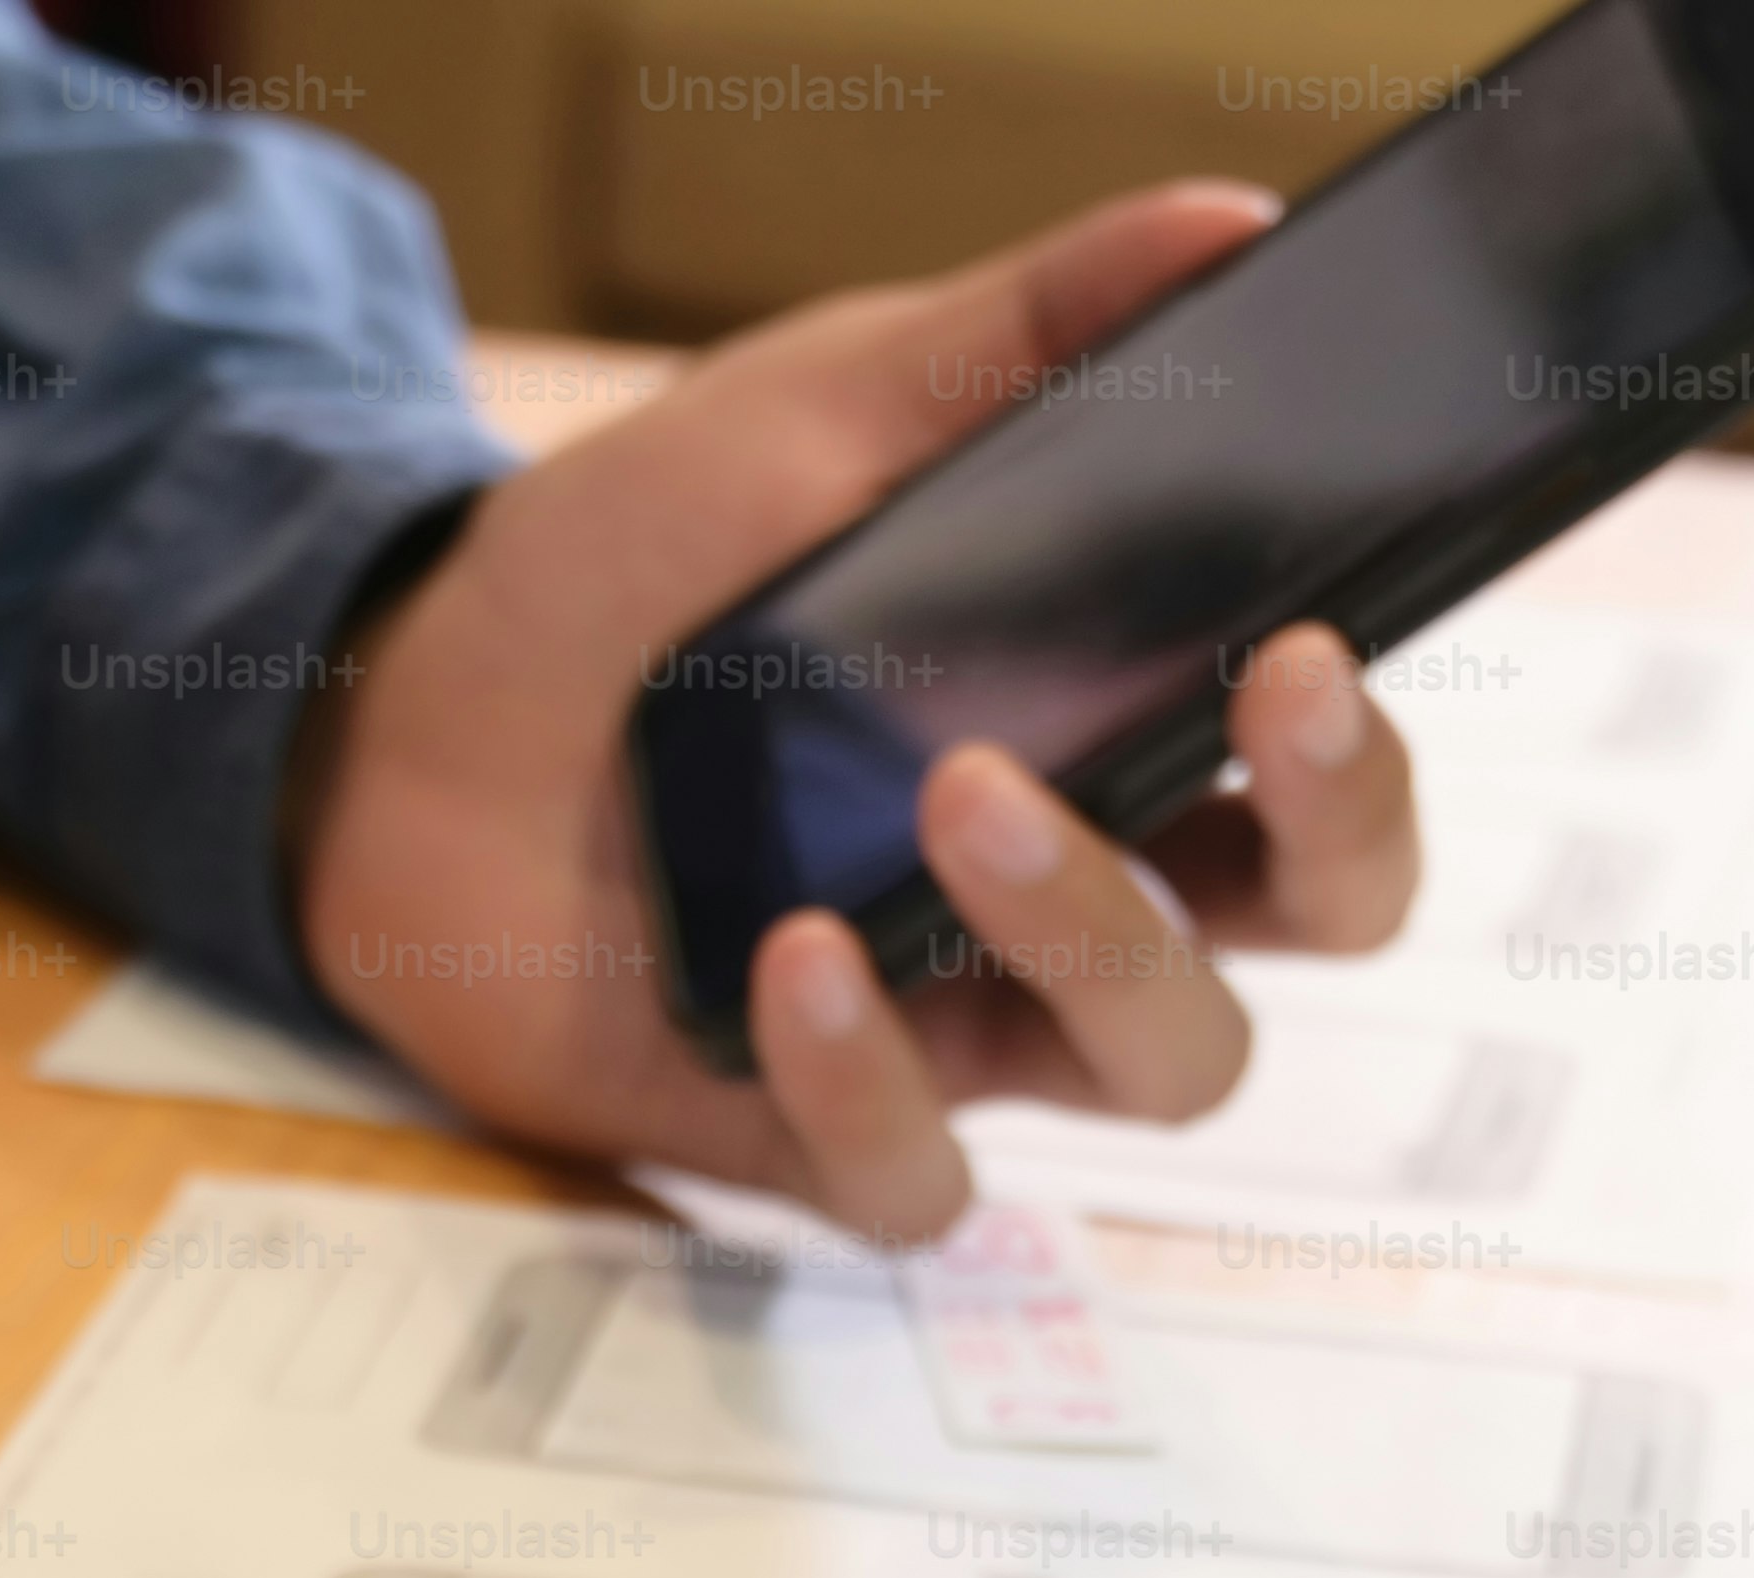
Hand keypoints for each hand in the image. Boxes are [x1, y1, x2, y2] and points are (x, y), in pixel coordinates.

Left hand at [291, 185, 1430, 1243]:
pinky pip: (920, 1177)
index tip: (1309, 641)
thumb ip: (1019, 337)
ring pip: (1155, 1062)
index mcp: (1116, 725)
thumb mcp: (817, 413)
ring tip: (960, 793)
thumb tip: (1225, 224)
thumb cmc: (628, 573)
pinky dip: (872, 1076)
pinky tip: (791, 957)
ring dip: (1095, 928)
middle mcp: (1074, 889)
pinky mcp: (818, 1126)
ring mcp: (959, 1018)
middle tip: (1245, 702)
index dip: (1357, 748)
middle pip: (1303, 931)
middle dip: (1321, 836)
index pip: (1323, 780)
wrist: (396, 719)